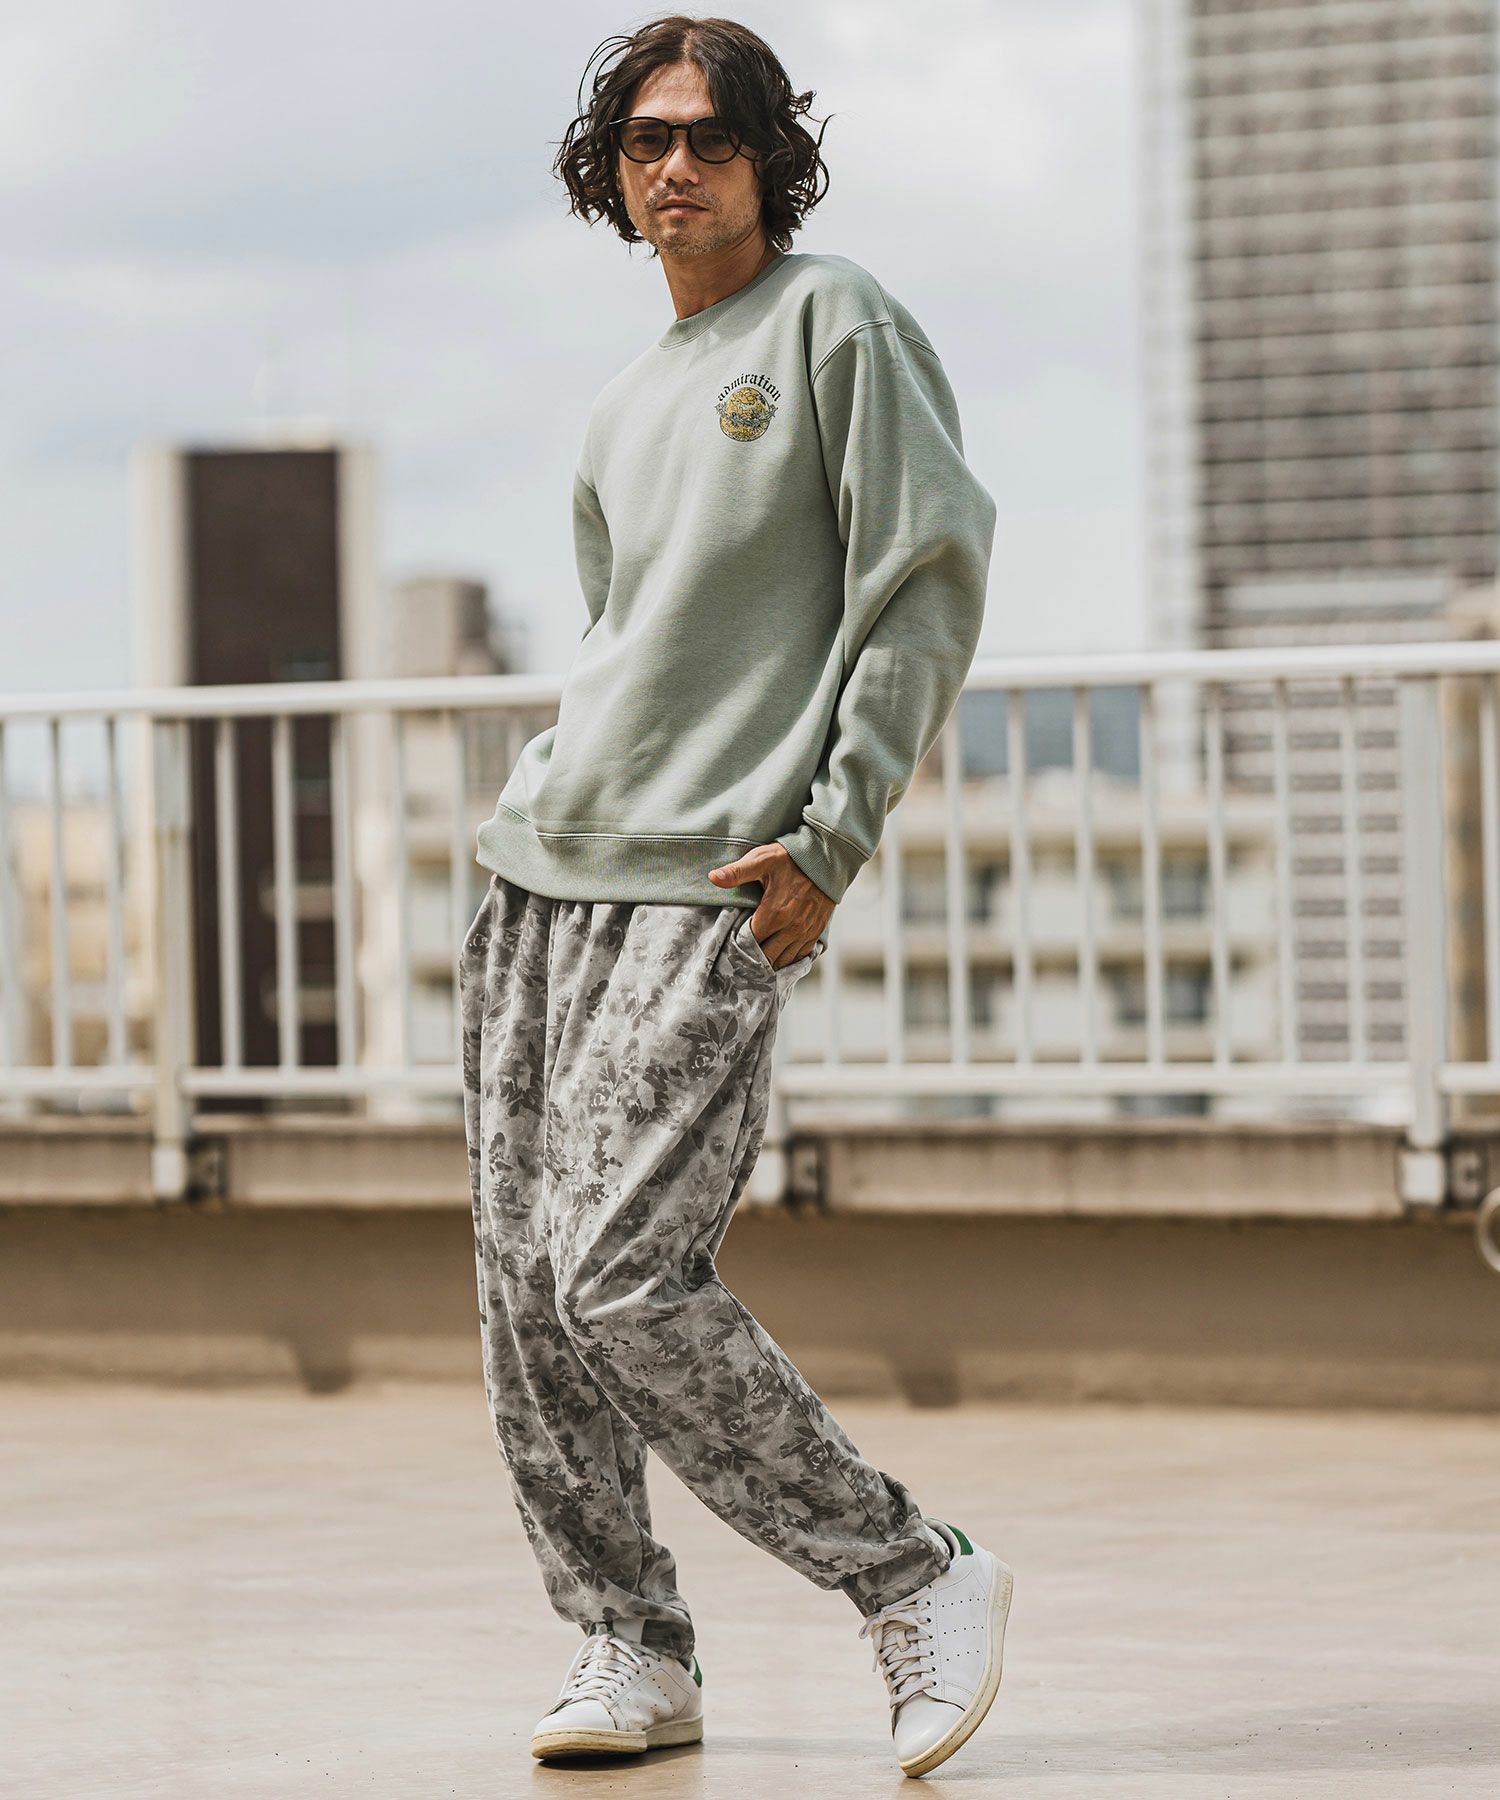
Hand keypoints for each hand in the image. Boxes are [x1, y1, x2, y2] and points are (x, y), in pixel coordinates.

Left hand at [707, 844, 834, 968]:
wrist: (826, 857)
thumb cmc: (790, 858)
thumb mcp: (761, 860)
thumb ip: (736, 872)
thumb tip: (713, 877)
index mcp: (774, 913)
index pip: (751, 943)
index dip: (738, 947)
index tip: (729, 948)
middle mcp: (791, 928)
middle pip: (766, 957)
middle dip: (752, 960)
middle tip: (739, 961)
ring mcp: (805, 932)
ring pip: (783, 960)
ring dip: (770, 963)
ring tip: (756, 964)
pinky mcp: (816, 932)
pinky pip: (800, 956)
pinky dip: (788, 960)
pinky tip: (778, 959)